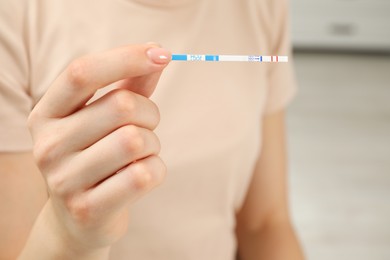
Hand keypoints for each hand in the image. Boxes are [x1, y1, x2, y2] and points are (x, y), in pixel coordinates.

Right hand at [27, 44, 170, 255]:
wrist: (79, 218)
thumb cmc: (97, 155)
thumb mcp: (105, 117)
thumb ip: (130, 84)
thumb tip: (158, 51)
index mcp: (47, 114)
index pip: (83, 72)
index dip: (126, 57)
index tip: (161, 53)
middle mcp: (48, 145)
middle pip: (122, 106)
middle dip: (150, 114)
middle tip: (146, 128)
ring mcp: (64, 180)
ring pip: (136, 141)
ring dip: (153, 144)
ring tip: (140, 155)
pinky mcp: (88, 209)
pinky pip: (144, 175)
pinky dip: (157, 170)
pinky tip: (142, 176)